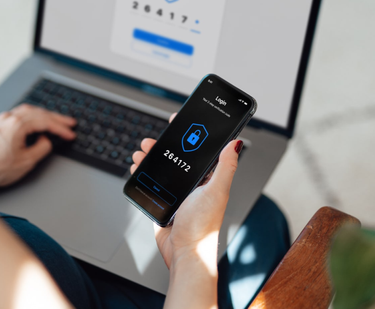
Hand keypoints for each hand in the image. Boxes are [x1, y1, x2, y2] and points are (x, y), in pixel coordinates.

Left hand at [0, 103, 76, 187]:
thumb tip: (46, 140)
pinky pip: (19, 115)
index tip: (70, 133)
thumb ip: (41, 148)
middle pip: (38, 113)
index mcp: (17, 124)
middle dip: (56, 118)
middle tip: (69, 123)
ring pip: (28, 111)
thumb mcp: (25, 162)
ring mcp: (2, 120)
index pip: (45, 122)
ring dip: (44, 115)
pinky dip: (32, 117)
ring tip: (55, 121)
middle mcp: (9, 118)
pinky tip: (35, 123)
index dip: (60, 128)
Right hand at [129, 113, 241, 269]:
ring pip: (162, 167)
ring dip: (151, 157)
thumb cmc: (203, 226)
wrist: (184, 252)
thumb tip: (236, 143)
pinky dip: (144, 172)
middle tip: (154, 139)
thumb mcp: (216, 191)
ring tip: (142, 152)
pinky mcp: (164, 201)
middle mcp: (194, 184)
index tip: (180, 121)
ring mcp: (178, 193)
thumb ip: (225, 166)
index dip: (190, 134)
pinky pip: (152, 182)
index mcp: (209, 179)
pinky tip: (138, 168)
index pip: (200, 150)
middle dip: (164, 145)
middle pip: (177, 156)